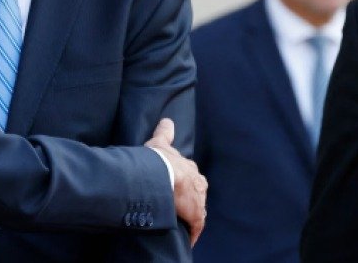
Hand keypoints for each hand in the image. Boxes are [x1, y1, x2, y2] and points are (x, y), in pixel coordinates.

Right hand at [145, 118, 206, 246]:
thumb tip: (167, 120)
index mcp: (190, 169)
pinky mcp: (196, 215)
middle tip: (181, 206)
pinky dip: (192, 231)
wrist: (163, 173)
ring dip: (191, 215)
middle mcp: (198, 183)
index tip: (180, 187)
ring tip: (182, 222)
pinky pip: (196, 226)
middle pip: (198, 194)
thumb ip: (164, 133)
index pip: (192, 177)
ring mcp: (198, 200)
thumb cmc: (159, 159)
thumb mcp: (160, 144)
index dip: (186, 182)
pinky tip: (188, 238)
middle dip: (192, 199)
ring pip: (197, 209)